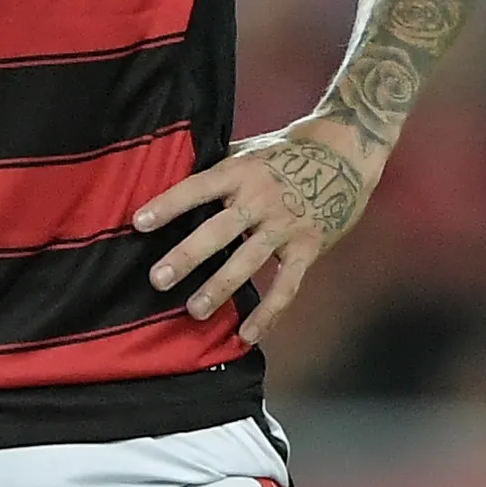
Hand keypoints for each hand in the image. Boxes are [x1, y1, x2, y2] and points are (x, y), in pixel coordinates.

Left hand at [133, 120, 378, 345]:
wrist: (346, 151)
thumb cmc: (287, 150)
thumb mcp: (250, 150)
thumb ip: (219, 171)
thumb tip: (172, 179)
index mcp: (241, 171)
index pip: (198, 188)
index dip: (169, 204)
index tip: (139, 223)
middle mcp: (261, 198)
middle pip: (219, 230)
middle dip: (187, 256)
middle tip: (158, 279)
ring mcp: (285, 225)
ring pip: (249, 261)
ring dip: (220, 287)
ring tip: (194, 310)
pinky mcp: (308, 246)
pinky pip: (286, 285)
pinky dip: (268, 313)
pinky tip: (247, 336)